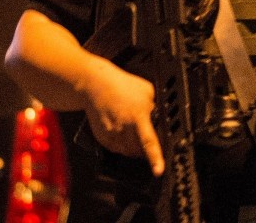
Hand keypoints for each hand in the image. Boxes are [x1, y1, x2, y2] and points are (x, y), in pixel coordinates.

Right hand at [82, 57, 164, 175]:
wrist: (95, 84)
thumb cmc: (120, 85)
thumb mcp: (147, 90)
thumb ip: (155, 106)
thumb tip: (161, 116)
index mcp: (137, 117)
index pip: (149, 142)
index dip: (155, 159)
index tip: (158, 171)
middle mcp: (124, 128)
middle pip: (139, 151)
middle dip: (146, 148)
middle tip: (145, 134)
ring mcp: (112, 134)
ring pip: (128, 152)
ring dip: (134, 147)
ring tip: (133, 130)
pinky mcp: (103, 138)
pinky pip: (117, 149)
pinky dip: (122, 144)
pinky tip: (122, 130)